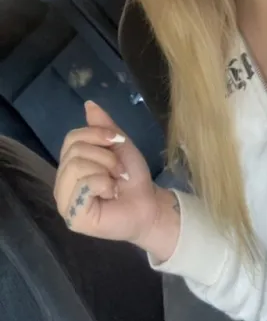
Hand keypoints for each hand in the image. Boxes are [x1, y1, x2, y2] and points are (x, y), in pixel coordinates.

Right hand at [54, 100, 162, 246]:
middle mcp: (62, 183)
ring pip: (76, 166)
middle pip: (74, 151)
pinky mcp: (73, 217)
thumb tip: (88, 104)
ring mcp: (64, 202)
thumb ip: (102, 127)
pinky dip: (104, 184)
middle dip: (106, 157)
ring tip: (116, 184)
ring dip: (106, 171)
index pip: (71, 138)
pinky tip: (111, 195)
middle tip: (120, 172)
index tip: (118, 142)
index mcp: (70, 165)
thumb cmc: (132, 177)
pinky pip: (83, 185)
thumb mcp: (119, 145)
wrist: (149, 203)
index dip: (96, 135)